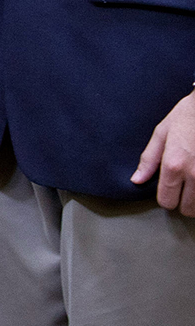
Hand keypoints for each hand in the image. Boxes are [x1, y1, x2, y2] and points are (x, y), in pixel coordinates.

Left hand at [133, 89, 194, 214]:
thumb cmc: (186, 116)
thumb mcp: (161, 133)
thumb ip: (149, 160)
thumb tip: (137, 180)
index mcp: (174, 165)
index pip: (166, 201)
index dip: (166, 199)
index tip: (169, 191)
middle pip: (187, 209)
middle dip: (183, 202)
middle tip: (184, 189)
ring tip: (194, 186)